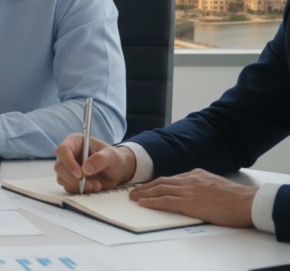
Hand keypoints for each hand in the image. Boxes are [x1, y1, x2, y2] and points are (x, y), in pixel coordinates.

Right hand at [54, 133, 135, 193]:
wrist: (117, 170)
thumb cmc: (114, 158)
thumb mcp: (112, 156)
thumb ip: (100, 159)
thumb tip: (85, 169)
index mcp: (75, 142)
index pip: (62, 150)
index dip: (68, 162)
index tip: (80, 174)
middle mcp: (68, 154)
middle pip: (59, 167)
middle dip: (73, 178)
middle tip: (89, 184)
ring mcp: (68, 167)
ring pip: (62, 178)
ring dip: (78, 186)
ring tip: (96, 185)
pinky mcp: (70, 179)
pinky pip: (68, 187)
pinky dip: (80, 190)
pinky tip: (93, 187)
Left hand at [128, 169, 257, 227]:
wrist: (247, 202)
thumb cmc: (236, 198)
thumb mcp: (216, 185)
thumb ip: (203, 186)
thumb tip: (196, 192)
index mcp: (196, 175)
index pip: (172, 178)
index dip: (158, 183)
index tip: (148, 186)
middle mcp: (189, 180)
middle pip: (161, 182)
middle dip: (146, 187)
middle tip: (134, 191)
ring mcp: (188, 191)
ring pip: (160, 190)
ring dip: (144, 194)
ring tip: (133, 197)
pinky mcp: (189, 203)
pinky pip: (165, 201)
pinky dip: (151, 202)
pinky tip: (143, 203)